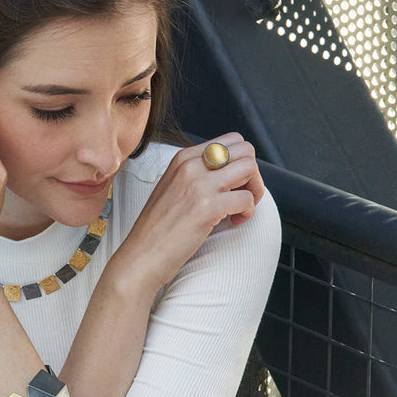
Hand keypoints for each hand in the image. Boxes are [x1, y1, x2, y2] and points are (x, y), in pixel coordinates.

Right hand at [114, 133, 265, 291]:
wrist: (141, 255)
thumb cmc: (158, 228)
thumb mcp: (173, 187)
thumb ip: (197, 174)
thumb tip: (232, 173)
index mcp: (183, 158)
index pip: (231, 141)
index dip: (240, 163)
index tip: (232, 186)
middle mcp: (190, 165)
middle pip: (246, 150)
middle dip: (252, 174)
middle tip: (242, 196)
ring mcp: (199, 185)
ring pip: (250, 168)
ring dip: (254, 191)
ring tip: (240, 210)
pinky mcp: (208, 207)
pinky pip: (247, 198)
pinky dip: (248, 213)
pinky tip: (233, 223)